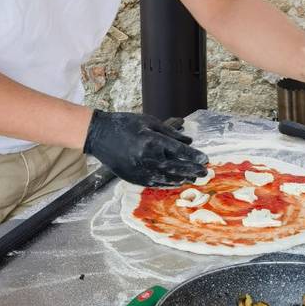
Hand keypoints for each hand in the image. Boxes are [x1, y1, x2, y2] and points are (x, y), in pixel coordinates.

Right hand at [83, 110, 208, 186]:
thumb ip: (170, 133)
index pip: (179, 152)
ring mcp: (140, 170)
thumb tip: (189, 141)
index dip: (194, 156)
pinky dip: (169, 183)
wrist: (99, 136)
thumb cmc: (125, 125)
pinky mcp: (134, 178)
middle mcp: (147, 158)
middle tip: (205, 172)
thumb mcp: (148, 122)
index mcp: (152, 142)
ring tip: (194, 178)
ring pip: (168, 178)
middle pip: (177, 168)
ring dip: (183, 178)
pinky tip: (177, 182)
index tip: (205, 159)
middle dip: (193, 170)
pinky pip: (156, 183)